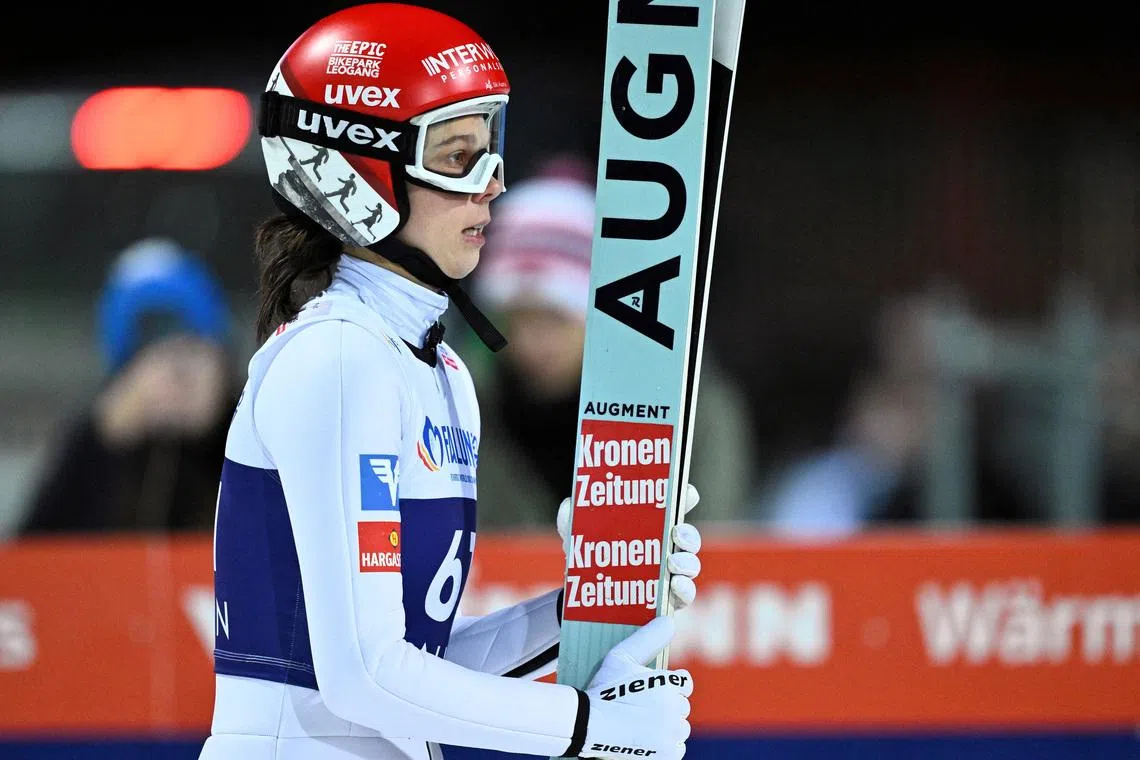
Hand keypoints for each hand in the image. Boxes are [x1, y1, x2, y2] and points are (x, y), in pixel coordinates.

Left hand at [557, 484, 702, 610]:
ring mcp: (670, 575)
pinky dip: (686, 589)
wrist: (584, 601)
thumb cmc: (588, 559)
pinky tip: (675, 586)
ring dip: (687, 562)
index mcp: (649, 526)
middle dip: (688, 533)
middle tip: (676, 533)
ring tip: (673, 563)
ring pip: (691, 564)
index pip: (674, 507)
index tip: (688, 493)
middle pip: (688, 536)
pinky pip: (686, 594)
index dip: (685, 497)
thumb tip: (569, 504)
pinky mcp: (669, 601)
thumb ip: (571, 519)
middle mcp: (665, 548)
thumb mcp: (577, 537)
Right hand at [577, 616, 691, 759]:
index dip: (668, 686)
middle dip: (666, 707)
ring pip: (680, 729)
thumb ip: (647, 638)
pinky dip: (664, 746)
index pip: (684, 684)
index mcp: (669, 684)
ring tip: (640, 724)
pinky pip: (676, 749)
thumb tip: (669, 620)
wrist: (587, 726)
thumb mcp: (620, 657)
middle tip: (640, 708)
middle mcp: (675, 710)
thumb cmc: (603, 690)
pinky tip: (644, 739)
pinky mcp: (667, 755)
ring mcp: (671, 735)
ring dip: (667, 727)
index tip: (651, 691)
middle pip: (681, 707)